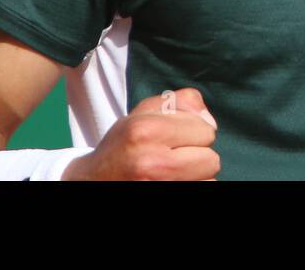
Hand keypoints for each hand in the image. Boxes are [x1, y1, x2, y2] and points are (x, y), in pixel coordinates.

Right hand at [62, 87, 219, 180]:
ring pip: (208, 180)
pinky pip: (201, 190)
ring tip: (171, 171)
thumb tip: (210, 120)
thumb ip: (180, 103)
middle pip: (211, 159)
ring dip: (196, 175)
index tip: (175, 137)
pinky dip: (191, 185)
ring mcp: (159, 186)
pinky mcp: (165, 200)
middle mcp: (153, 162)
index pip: (206, 131)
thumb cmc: (123, 145)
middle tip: (174, 155)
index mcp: (147, 130)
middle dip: (198, 155)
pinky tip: (171, 181)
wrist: (93, 181)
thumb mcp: (142, 113)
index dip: (194, 132)